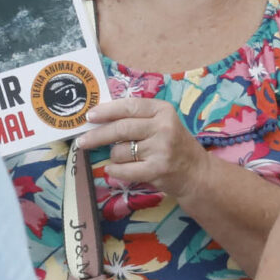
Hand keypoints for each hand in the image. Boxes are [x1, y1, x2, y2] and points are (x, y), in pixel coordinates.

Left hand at [78, 95, 209, 202]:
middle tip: (82, 141)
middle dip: (97, 135)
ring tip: (124, 158)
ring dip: (114, 156)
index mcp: (162, 110)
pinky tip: (112, 170)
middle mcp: (163, 127)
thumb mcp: (162, 123)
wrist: (197, 173)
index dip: (107, 110)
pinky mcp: (158, 170)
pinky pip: (125, 170)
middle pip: (121, 128)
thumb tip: (100, 116)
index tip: (89, 116)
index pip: (129, 106)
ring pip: (121, 151)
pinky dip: (114, 171)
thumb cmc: (174, 145)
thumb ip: (138, 117)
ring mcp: (161, 149)